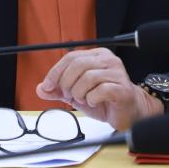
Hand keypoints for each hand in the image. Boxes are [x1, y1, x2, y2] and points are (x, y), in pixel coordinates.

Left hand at [36, 48, 161, 129]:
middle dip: (67, 83)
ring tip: (83, 99)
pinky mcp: (122, 89)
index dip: (56, 72)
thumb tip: (41, 89)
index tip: (48, 86)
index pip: (71, 57)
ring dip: (79, 93)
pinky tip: (94, 103)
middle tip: (69, 95)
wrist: (128, 112)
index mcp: (97, 55)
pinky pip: (100, 91)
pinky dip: (91, 100)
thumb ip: (59, 90)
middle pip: (78, 65)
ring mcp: (117, 73)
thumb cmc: (104, 99)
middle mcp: (108, 60)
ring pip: (88, 78)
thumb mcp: (76, 93)